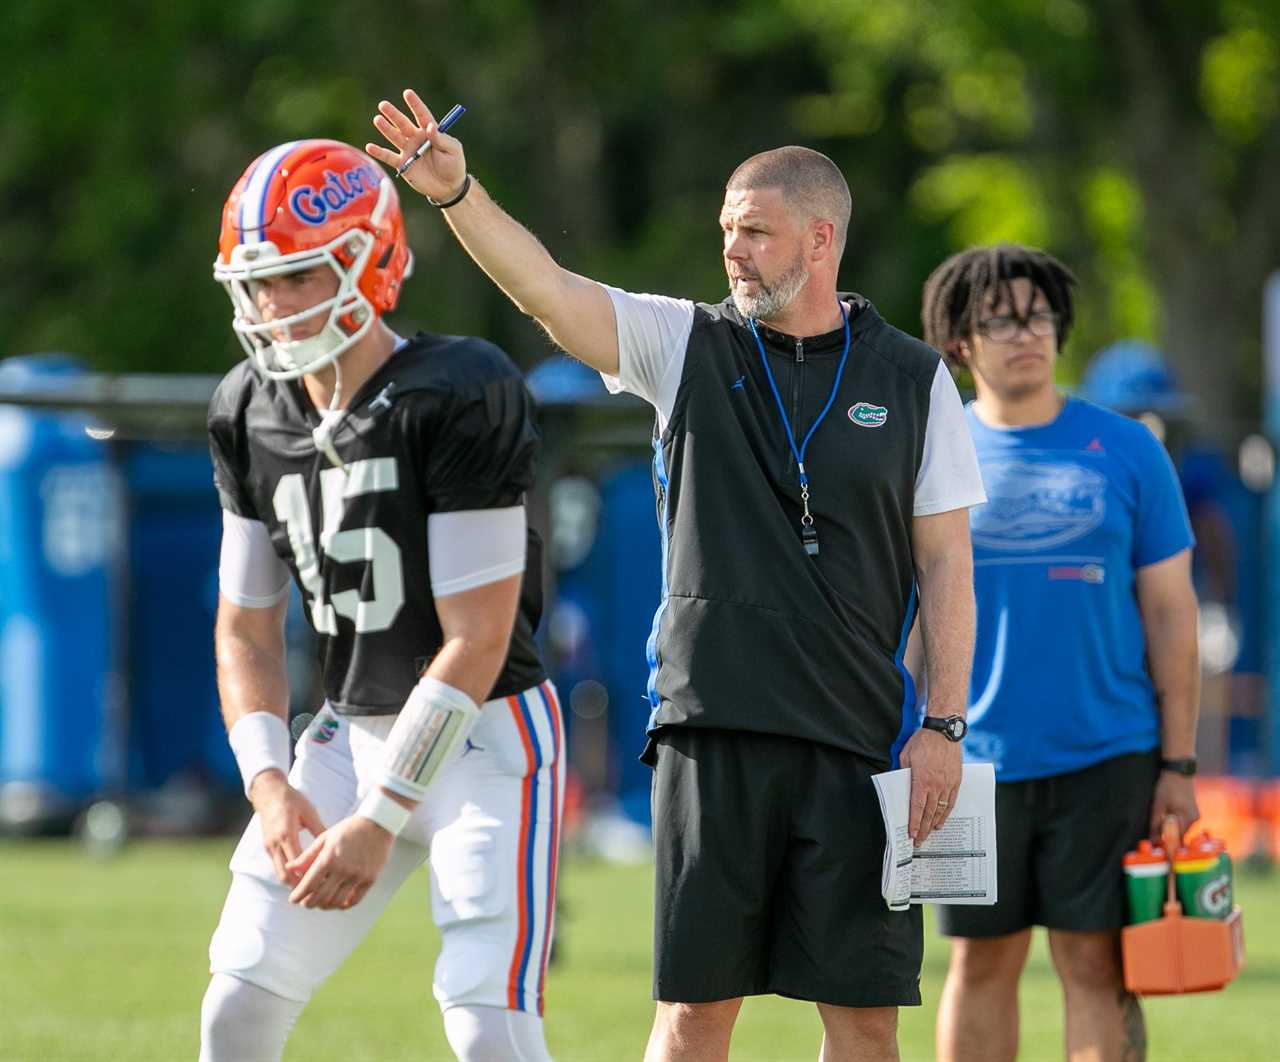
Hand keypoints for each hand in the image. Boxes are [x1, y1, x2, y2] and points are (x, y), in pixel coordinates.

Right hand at [250, 769, 325, 886]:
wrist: (269, 792)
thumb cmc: (292, 800)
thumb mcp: (309, 812)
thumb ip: (319, 830)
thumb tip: (334, 847)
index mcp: (286, 835)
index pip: (296, 865)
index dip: (308, 877)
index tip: (322, 885)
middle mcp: (275, 844)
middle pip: (284, 876)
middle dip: (299, 887)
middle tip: (316, 894)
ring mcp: (269, 847)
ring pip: (279, 874)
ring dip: (293, 882)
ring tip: (311, 889)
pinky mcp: (267, 847)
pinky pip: (277, 866)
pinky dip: (288, 874)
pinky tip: (301, 876)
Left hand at [286, 815, 394, 910]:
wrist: (378, 824)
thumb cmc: (348, 829)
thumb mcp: (325, 838)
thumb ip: (307, 856)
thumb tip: (290, 868)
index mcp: (328, 858)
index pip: (308, 885)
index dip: (298, 896)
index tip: (293, 899)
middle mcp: (343, 870)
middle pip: (320, 897)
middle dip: (308, 903)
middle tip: (305, 902)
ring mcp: (357, 876)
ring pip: (336, 902)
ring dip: (325, 906)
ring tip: (320, 902)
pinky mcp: (369, 879)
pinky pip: (353, 901)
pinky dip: (343, 905)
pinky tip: (337, 902)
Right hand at [367, 89, 466, 201]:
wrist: (449, 188)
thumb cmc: (454, 166)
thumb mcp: (453, 150)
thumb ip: (441, 138)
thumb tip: (430, 126)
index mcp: (430, 132)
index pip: (421, 115)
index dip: (415, 104)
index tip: (407, 93)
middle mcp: (417, 138)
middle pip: (403, 123)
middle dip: (393, 114)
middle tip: (383, 105)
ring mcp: (409, 150)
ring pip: (395, 137)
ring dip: (386, 128)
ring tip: (377, 119)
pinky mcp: (403, 164)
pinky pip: (389, 157)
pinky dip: (379, 152)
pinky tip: (370, 147)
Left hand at [899, 726, 961, 844]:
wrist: (944, 732)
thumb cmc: (923, 742)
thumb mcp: (905, 756)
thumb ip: (902, 773)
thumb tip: (899, 785)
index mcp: (921, 780)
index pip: (917, 807)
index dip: (914, 823)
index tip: (911, 834)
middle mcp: (935, 785)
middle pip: (929, 813)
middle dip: (923, 829)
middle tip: (919, 841)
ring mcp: (947, 784)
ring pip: (941, 810)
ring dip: (934, 824)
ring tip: (929, 834)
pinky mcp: (956, 781)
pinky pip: (951, 802)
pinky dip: (946, 813)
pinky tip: (942, 820)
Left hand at [1149, 771, 1199, 841]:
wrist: (1179, 771)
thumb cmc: (1167, 786)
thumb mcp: (1158, 805)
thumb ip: (1156, 824)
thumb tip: (1153, 842)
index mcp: (1186, 819)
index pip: (1178, 841)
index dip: (1169, 848)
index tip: (1163, 856)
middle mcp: (1194, 819)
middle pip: (1180, 836)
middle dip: (1169, 840)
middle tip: (1156, 843)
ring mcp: (1194, 815)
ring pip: (1181, 829)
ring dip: (1171, 831)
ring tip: (1159, 829)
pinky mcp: (1193, 811)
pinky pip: (1183, 823)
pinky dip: (1175, 824)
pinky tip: (1166, 820)